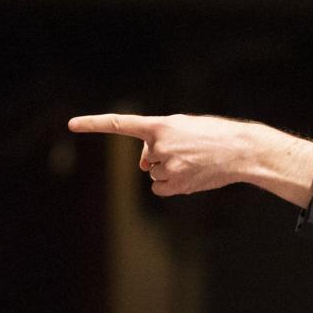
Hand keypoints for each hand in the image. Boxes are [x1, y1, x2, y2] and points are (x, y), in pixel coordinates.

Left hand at [67, 113, 312, 205]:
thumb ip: (158, 139)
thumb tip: (143, 166)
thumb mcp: (184, 127)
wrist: (241, 149)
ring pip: (154, 174)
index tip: (71, 124)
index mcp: (160, 125)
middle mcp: (159, 145)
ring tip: (195, 162)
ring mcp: (168, 166)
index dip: (94, 123)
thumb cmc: (213, 134)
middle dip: (159, 157)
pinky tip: (191, 176)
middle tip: (188, 150)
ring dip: (170, 170)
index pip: (120, 124)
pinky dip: (171, 186)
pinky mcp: (176, 185)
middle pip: (146, 159)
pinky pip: (160, 189)